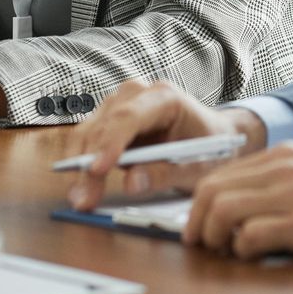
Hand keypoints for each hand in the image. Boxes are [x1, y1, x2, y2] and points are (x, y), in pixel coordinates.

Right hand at [60, 80, 263, 211]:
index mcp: (165, 98)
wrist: (212, 136)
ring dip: (80, 166)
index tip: (97, 170)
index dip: (110, 144)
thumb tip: (131, 183)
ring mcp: (120, 103)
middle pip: (104, 126)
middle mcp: (137, 93)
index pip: (129, 117)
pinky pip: (88, 139)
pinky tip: (81, 187)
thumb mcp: (197, 166)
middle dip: (90, 165)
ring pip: (89, 132)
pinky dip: (81, 163)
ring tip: (81, 199)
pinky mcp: (109, 119)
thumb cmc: (208, 146)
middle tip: (84, 200)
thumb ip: (165, 174)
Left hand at [183, 144, 292, 259]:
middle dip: (196, 222)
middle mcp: (283, 168)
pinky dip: (243, 251)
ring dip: (214, 237)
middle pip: (211, 190)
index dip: (199, 205)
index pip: (219, 174)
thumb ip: (284, 182)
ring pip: (222, 210)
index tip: (199, 227)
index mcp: (285, 155)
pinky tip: (258, 257)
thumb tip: (246, 208)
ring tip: (227, 253)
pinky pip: (251, 235)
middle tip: (202, 245)